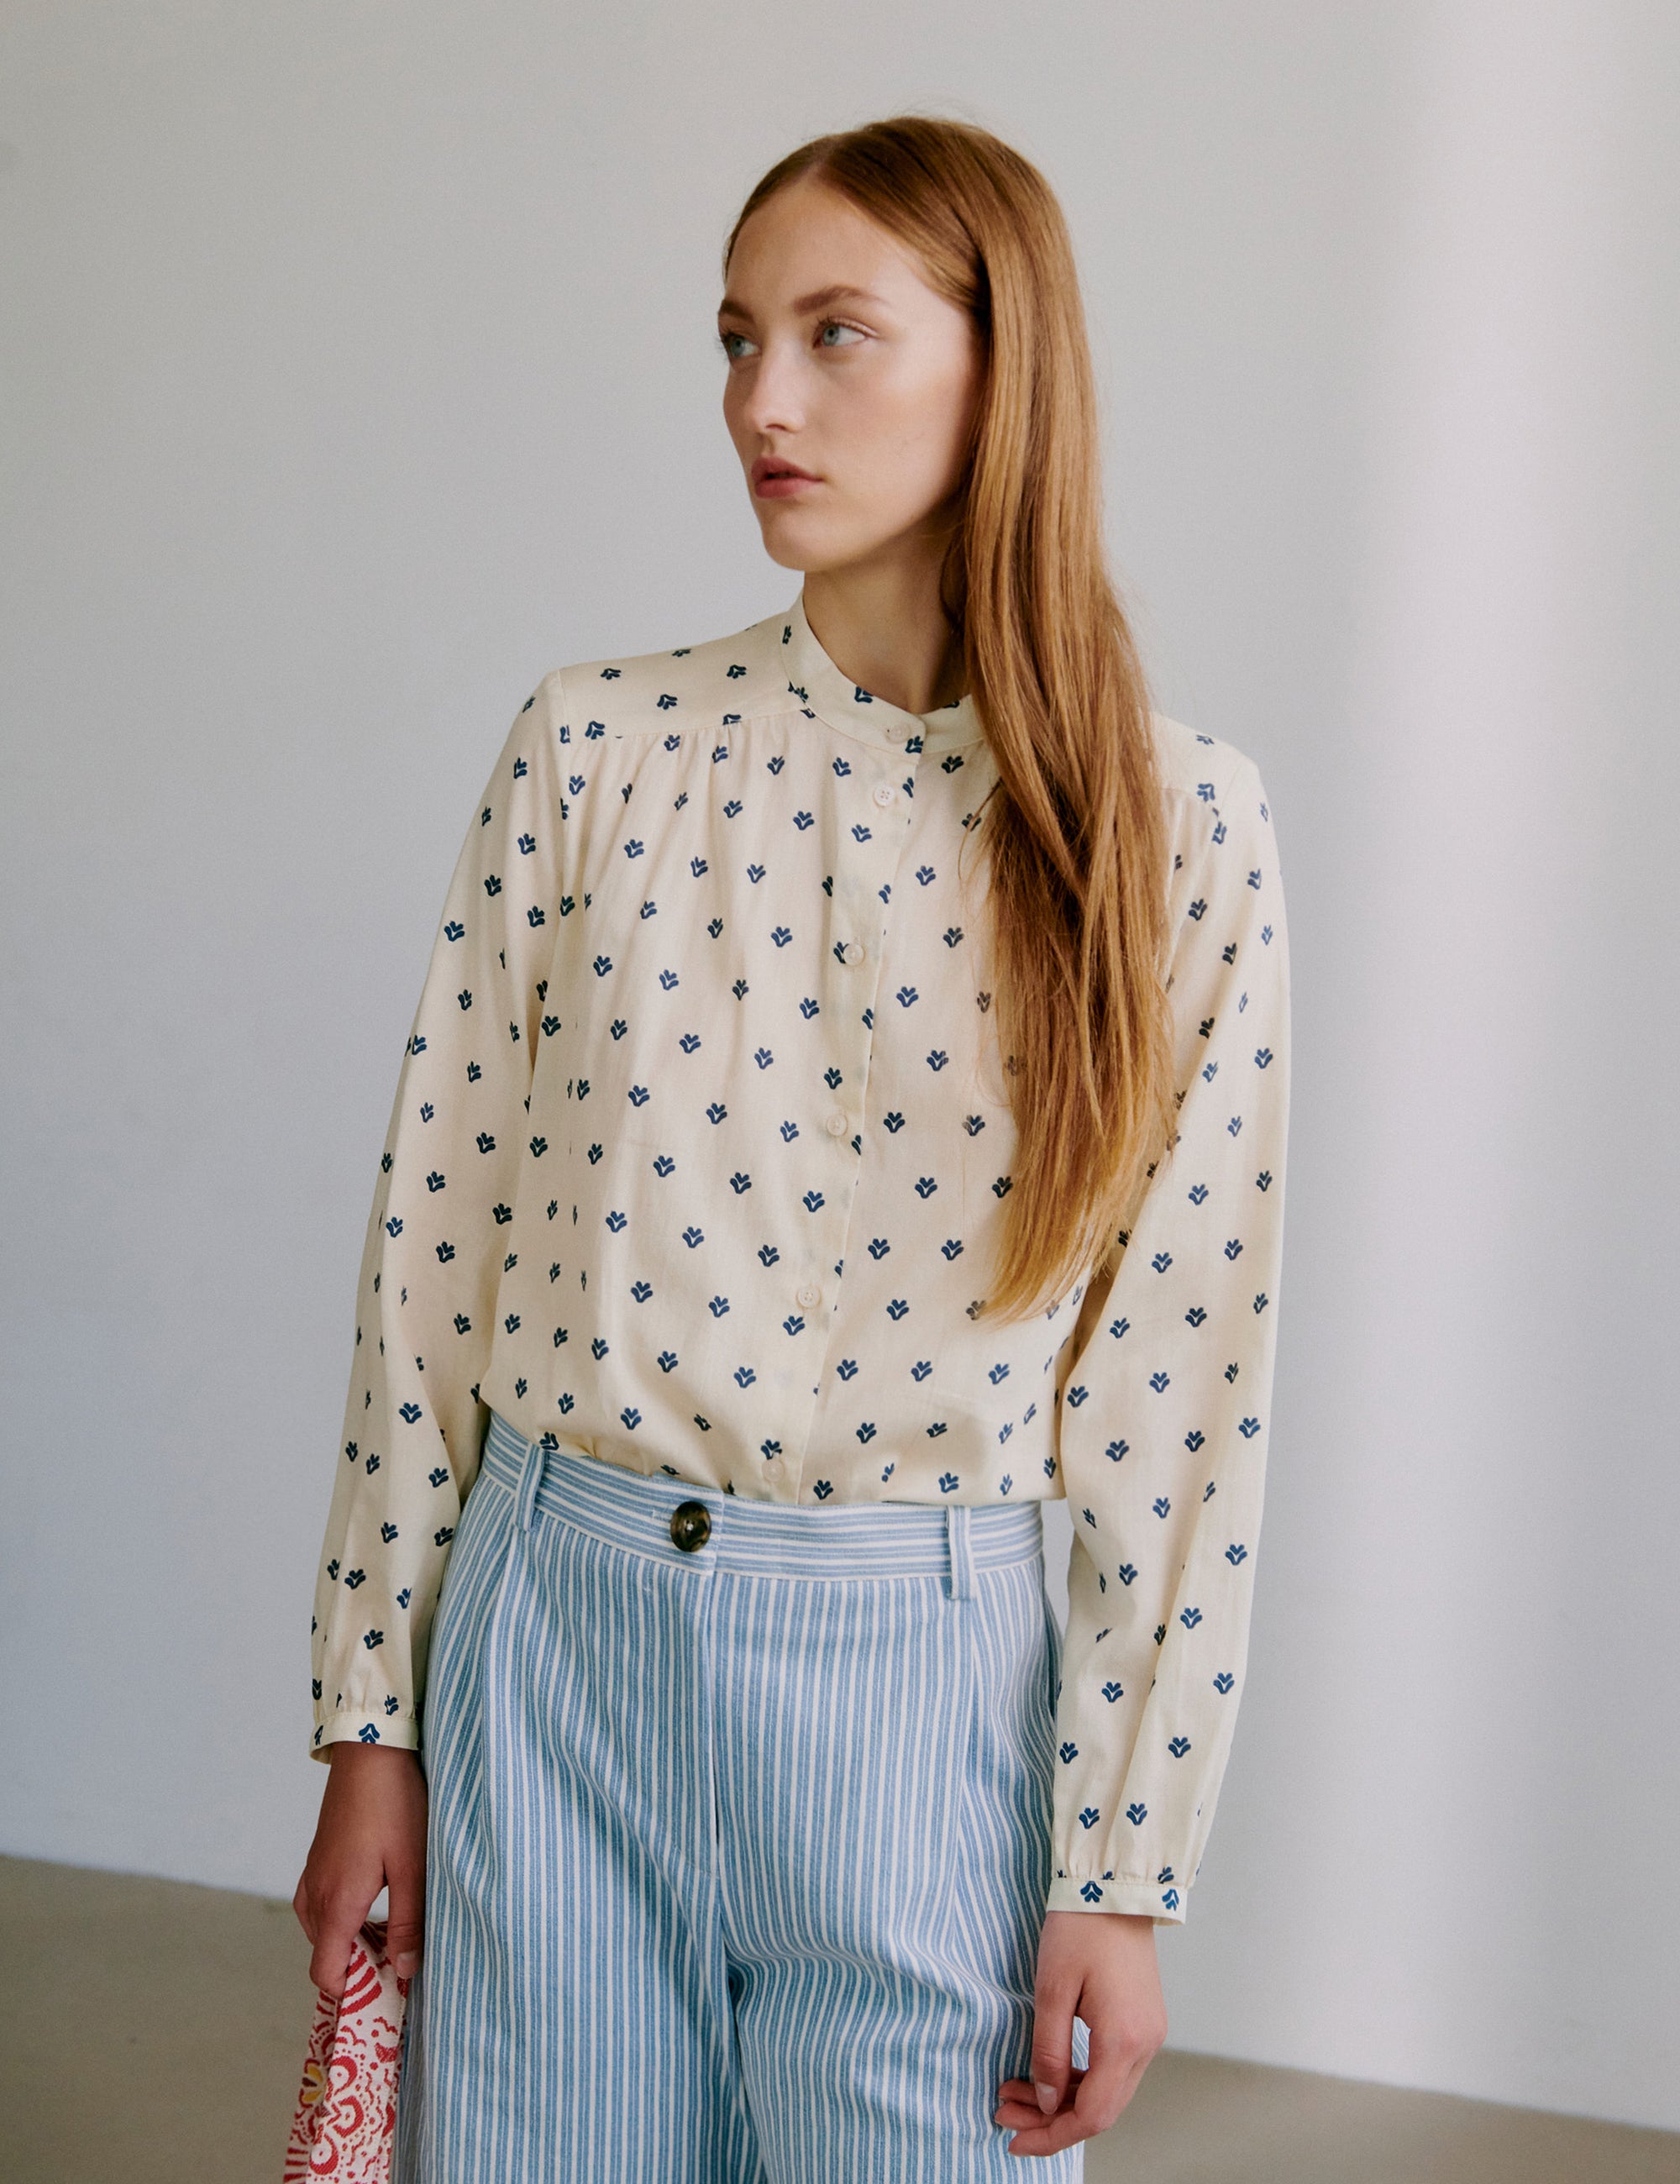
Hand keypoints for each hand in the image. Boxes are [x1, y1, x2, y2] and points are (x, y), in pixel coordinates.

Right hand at [292, 1742, 427, 1998]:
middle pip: (326, 1956)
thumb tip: (403, 1972)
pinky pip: (323, 1906)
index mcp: (336, 1904)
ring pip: (324, 1931)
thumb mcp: (412, 1866)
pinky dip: (345, 1916)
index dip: (354, 1992)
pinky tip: (379, 1898)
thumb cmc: (396, 1805)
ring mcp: (314, 1874)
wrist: (371, 1749)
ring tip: (396, 1928)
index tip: (389, 1990)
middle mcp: (315, 1895)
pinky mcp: (319, 1858)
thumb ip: (408, 1923)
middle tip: (402, 1958)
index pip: (326, 1975)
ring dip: (354, 1940)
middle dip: (359, 1967)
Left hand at [994, 1908, 1167, 2157]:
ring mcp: (1148, 2034)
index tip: (1014, 2139)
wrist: (1113, 1887)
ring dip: (1062, 2100)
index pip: (1091, 2115)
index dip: (1052, 2135)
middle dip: (1050, 2120)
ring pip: (1107, 2093)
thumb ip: (1049, 2051)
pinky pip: (1113, 2070)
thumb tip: (1045, 2101)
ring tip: (1015, 2093)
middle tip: (1004, 2114)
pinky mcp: (1142, 2023)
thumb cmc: (1080, 1929)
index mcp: (1124, 2041)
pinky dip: (1079, 2079)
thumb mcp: (1052, 1989)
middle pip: (1100, 2110)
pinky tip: (1047, 2074)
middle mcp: (1145, 2045)